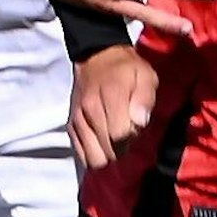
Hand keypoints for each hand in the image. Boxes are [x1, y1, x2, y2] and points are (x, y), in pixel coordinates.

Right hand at [69, 46, 156, 169]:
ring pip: (93, 159)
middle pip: (107, 151)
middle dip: (121, 149)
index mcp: (111, 94)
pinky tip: (103, 142)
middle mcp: (89, 109)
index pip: (120, 135)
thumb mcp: (145, 75)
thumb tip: (139, 121)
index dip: (132, 137)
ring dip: (107, 155)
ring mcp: (77, 120)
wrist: (97, 58)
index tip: (136, 127)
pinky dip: (94, 154)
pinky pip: (82, 155)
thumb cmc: (126, 70)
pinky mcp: (70, 127)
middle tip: (127, 135)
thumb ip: (145, 98)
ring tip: (115, 140)